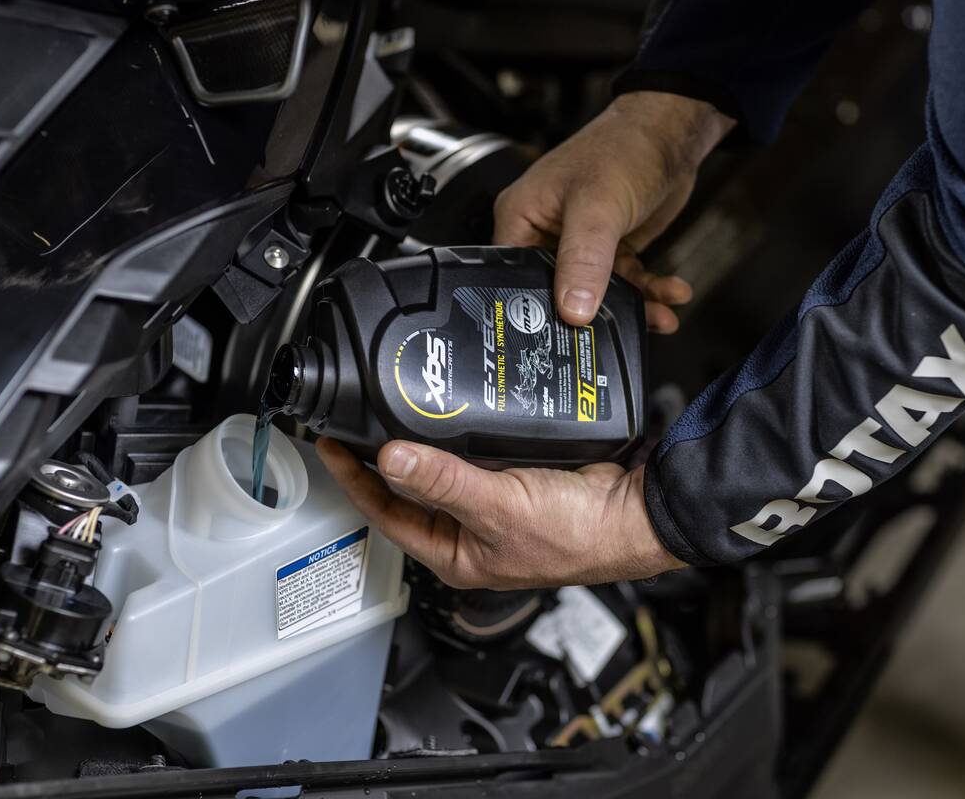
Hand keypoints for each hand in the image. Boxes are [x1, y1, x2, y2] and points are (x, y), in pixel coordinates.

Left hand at [316, 438, 684, 588]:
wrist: (633, 514)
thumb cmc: (576, 534)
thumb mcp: (497, 506)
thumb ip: (443, 481)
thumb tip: (390, 459)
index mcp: (453, 554)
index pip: (385, 515)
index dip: (355, 481)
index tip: (330, 446)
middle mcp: (467, 533)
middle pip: (408, 493)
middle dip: (381, 461)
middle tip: (351, 423)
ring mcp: (490, 506)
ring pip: (439, 472)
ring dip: (417, 444)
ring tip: (388, 410)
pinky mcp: (513, 479)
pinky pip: (471, 456)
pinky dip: (454, 435)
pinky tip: (446, 412)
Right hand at [494, 91, 734, 331]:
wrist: (672, 130)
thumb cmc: (623, 147)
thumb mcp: (597, 208)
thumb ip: (583, 261)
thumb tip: (573, 311)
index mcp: (521, 218)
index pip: (513, 278)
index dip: (535, 311)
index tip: (563, 336)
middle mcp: (545, 232)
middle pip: (557, 292)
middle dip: (595, 315)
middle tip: (617, 336)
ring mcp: (579, 242)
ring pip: (598, 292)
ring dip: (632, 306)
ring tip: (660, 317)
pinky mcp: (610, 246)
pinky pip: (624, 281)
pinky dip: (648, 291)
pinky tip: (671, 294)